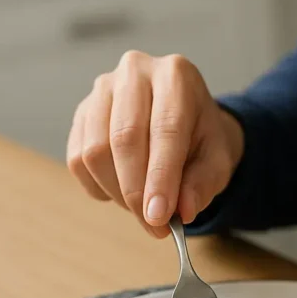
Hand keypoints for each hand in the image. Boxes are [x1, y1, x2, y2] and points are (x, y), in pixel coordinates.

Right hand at [66, 51, 243, 237]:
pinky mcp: (82, 111)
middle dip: (137, 192)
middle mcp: (135, 72)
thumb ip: (203, 184)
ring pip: (95, 151)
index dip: (160, 178)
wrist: (187, 120)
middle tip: (154, 225)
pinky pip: (78, 158)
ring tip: (144, 209)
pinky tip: (123, 192)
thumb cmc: (202, 139)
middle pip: (124, 139)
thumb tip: (182, 210)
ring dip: (118, 193)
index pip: (165, 130)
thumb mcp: (218, 160)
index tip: (160, 216)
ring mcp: (102, 89)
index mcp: (176, 76)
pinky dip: (99, 187)